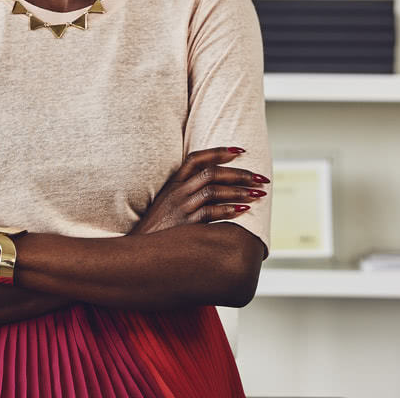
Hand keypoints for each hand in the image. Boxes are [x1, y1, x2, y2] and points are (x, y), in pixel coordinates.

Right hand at [130, 147, 267, 235]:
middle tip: (260, 177)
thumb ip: (187, 191)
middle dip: (239, 173)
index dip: (218, 152)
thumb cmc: (158, 227)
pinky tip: (243, 210)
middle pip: (211, 173)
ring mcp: (180, 208)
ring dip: (238, 191)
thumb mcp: (167, 202)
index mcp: (173, 183)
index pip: (196, 159)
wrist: (139, 248)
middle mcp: (177, 192)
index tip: (241, 151)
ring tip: (257, 193)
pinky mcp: (185, 225)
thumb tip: (217, 185)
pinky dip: (228, 210)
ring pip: (213, 191)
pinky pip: (209, 213)